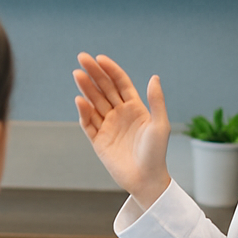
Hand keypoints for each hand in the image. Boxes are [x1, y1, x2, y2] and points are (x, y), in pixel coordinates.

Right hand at [73, 53, 171, 207]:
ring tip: (77, 74)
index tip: (100, 58)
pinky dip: (83, 111)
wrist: (146, 179)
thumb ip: (156, 101)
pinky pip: (88, 122)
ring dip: (86, 88)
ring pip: (94, 102)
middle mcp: (119, 114)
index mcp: (135, 108)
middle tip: (82, 58)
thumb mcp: (160, 125)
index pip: (120, 83)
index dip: (110, 70)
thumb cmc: (157, 153)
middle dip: (93, 73)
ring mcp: (107, 126)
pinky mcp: (98, 140)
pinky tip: (80, 100)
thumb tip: (154, 77)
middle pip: (104, 88)